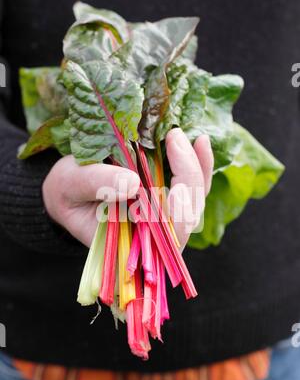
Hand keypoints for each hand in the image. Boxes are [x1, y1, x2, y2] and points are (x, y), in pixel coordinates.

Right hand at [42, 128, 212, 248]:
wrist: (68, 191)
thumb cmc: (67, 192)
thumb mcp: (70, 184)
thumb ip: (96, 183)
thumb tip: (133, 182)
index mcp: (129, 242)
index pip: (164, 234)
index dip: (177, 212)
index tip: (177, 185)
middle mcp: (153, 234)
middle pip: (187, 214)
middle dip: (189, 176)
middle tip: (175, 138)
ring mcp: (164, 216)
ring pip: (194, 198)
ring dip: (198, 167)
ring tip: (193, 138)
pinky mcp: (168, 198)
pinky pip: (191, 185)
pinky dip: (198, 163)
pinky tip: (199, 141)